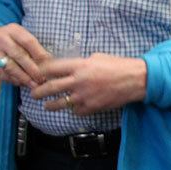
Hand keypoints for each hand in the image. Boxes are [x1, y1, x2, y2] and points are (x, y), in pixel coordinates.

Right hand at [0, 24, 50, 89]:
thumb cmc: (9, 39)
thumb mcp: (20, 35)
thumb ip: (33, 46)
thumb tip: (49, 61)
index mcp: (13, 30)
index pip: (28, 42)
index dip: (40, 55)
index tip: (50, 65)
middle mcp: (0, 39)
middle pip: (20, 56)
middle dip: (33, 70)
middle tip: (43, 79)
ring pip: (10, 67)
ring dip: (24, 78)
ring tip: (34, 84)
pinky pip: (2, 74)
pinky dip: (14, 80)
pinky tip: (22, 83)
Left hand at [32, 53, 147, 114]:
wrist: (136, 80)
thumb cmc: (119, 66)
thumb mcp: (97, 58)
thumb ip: (81, 64)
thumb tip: (69, 68)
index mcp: (79, 66)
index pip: (51, 68)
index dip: (41, 71)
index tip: (38, 74)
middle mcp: (78, 81)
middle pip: (50, 87)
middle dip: (39, 92)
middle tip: (34, 94)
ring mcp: (84, 96)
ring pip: (59, 103)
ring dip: (50, 105)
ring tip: (47, 105)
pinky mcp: (91, 107)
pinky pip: (76, 111)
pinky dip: (73, 110)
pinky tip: (73, 108)